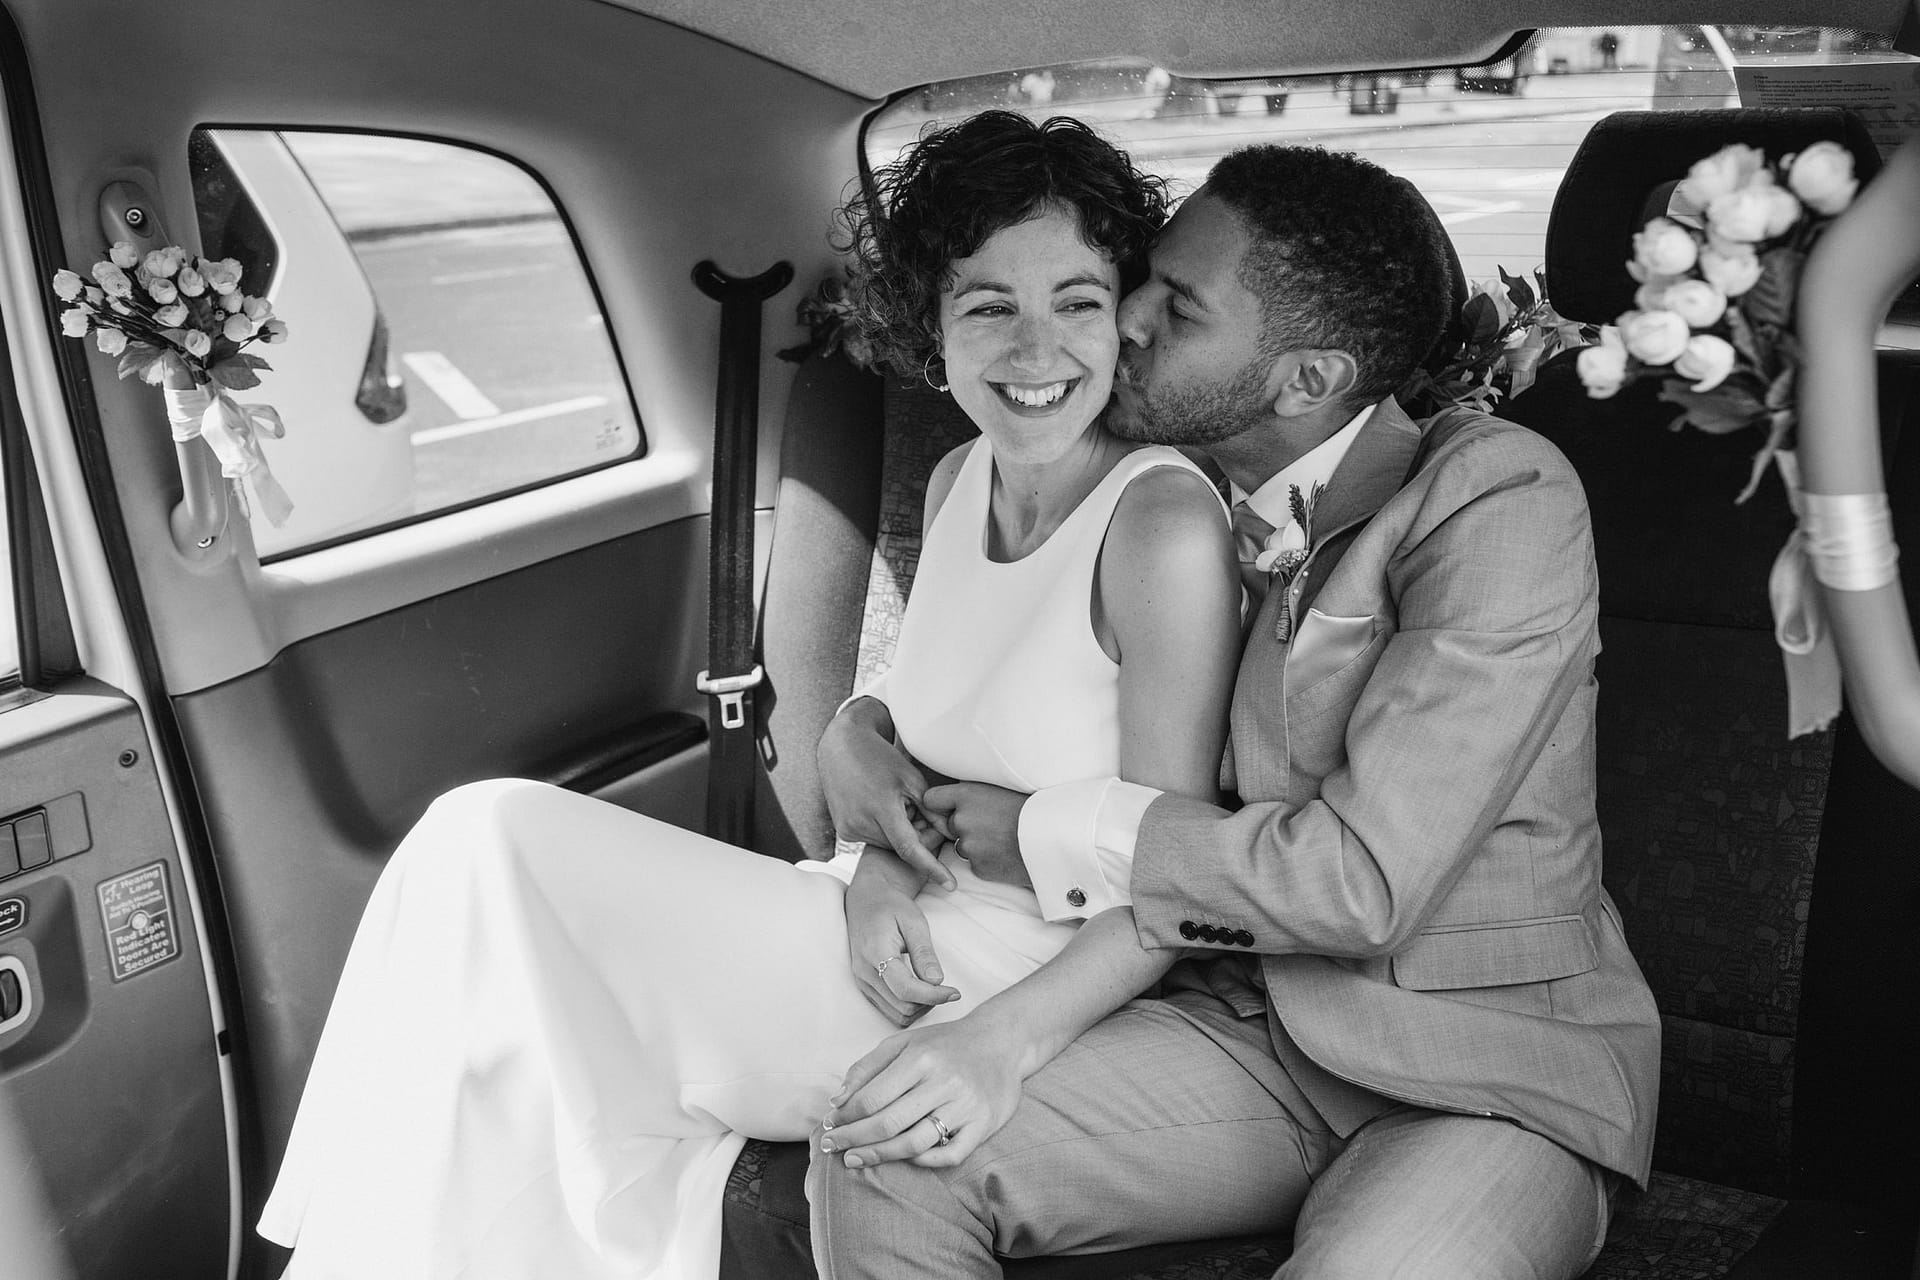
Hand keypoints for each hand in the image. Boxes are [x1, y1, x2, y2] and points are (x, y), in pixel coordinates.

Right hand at [818, 699, 954, 888]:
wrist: (842, 748)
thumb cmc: (881, 759)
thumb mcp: (912, 779)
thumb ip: (932, 810)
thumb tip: (953, 834)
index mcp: (881, 808)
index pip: (910, 849)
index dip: (932, 868)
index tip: (950, 885)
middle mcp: (861, 823)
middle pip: (900, 847)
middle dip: (915, 836)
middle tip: (917, 810)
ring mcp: (849, 829)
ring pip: (887, 845)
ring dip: (898, 833)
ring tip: (895, 804)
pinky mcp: (843, 831)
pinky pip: (873, 839)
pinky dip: (884, 830)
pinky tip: (881, 808)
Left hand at [820, 1017, 1023, 1168]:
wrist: (1001, 1041)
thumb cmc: (945, 1044)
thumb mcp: (903, 1043)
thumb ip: (867, 1068)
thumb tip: (837, 1101)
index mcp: (921, 1058)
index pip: (872, 1097)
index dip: (845, 1116)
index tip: (830, 1125)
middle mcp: (944, 1081)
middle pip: (888, 1123)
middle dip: (853, 1139)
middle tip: (832, 1147)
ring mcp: (965, 1105)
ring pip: (914, 1143)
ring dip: (879, 1155)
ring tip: (855, 1159)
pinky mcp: (983, 1124)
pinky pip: (950, 1154)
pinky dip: (924, 1161)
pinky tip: (905, 1159)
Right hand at [844, 861, 960, 1025]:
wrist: (865, 898)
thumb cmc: (891, 905)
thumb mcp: (914, 921)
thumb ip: (924, 952)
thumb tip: (937, 981)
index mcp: (876, 953)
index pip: (907, 990)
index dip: (935, 996)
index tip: (955, 993)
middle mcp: (865, 972)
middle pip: (903, 1007)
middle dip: (930, 1003)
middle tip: (946, 988)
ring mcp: (862, 981)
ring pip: (896, 1014)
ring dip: (920, 1008)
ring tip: (933, 989)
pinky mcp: (864, 985)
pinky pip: (888, 1010)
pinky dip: (908, 1007)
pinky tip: (920, 991)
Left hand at [919, 782, 1030, 888]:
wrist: (1056, 836)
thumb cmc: (1035, 807)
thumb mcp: (1002, 787)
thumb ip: (976, 793)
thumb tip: (960, 794)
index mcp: (966, 796)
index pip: (932, 799)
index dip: (941, 804)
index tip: (949, 806)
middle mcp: (962, 820)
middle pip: (951, 824)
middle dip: (966, 826)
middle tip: (994, 823)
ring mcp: (969, 847)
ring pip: (964, 846)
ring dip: (978, 844)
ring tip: (1006, 838)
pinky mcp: (978, 868)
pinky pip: (977, 864)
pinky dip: (989, 861)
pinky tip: (1008, 854)